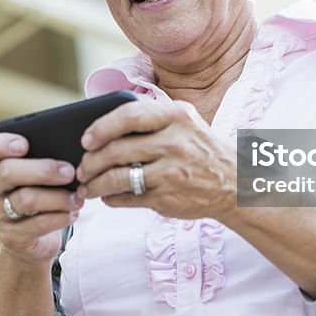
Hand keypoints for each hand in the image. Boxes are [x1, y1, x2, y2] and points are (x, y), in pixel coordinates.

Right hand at [0, 133, 84, 265]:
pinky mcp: (11, 237)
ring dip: (58, 197)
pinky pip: (38, 224)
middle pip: (7, 172)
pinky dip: (60, 216)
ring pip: (26, 200)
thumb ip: (39, 157)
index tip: (24, 144)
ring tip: (77, 196)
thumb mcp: (30, 174)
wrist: (31, 239)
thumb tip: (69, 148)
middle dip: (42, 170)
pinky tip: (73, 212)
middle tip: (69, 171)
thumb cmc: (34, 193)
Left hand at [76, 99, 235, 219]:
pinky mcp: (169, 198)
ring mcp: (172, 173)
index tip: (85, 139)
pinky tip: (107, 196)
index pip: (129, 116)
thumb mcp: (185, 121)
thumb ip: (150, 118)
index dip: (101, 128)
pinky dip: (111, 199)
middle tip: (80, 169)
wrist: (235, 184)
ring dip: (95, 184)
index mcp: (177, 116)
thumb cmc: (200, 148)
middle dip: (90, 162)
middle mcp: (175, 143)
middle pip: (117, 150)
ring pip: (118, 178)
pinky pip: (128, 199)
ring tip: (87, 187)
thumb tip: (101, 129)